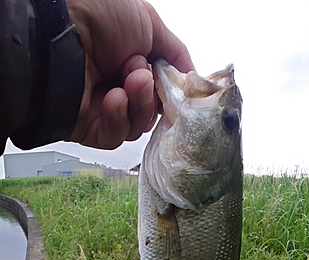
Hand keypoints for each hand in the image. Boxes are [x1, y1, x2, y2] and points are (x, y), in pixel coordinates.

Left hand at [66, 0, 193, 148]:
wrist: (58, 30)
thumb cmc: (98, 15)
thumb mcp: (149, 23)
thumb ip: (176, 53)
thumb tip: (191, 78)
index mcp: (131, 66)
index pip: (160, 94)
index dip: (170, 95)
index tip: (178, 90)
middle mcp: (117, 88)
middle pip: (150, 115)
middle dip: (151, 97)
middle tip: (142, 75)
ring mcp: (102, 110)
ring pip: (136, 129)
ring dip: (138, 105)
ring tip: (128, 80)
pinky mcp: (88, 127)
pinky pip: (114, 137)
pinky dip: (118, 119)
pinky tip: (113, 98)